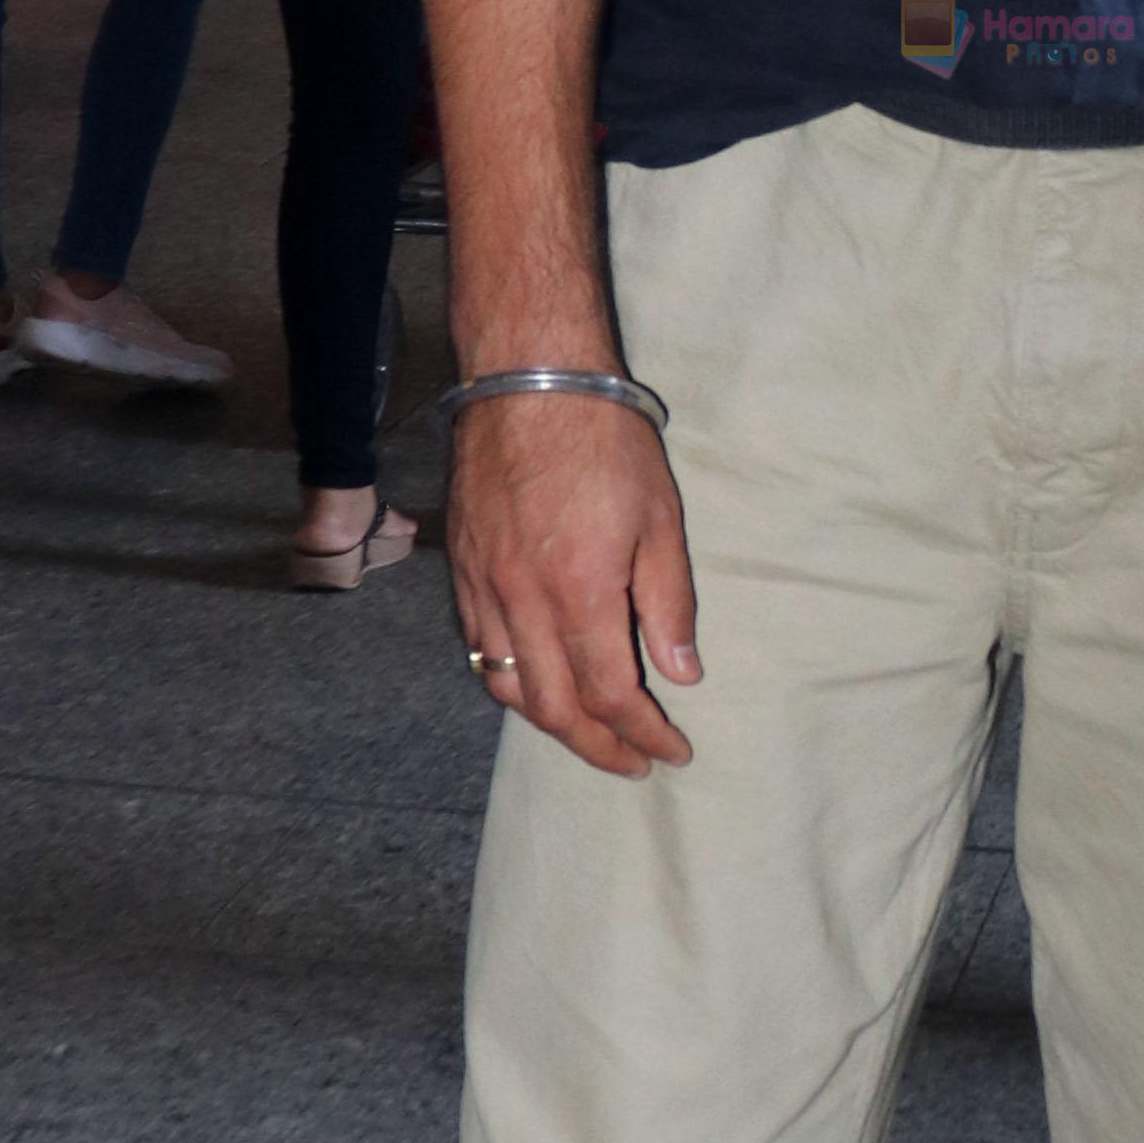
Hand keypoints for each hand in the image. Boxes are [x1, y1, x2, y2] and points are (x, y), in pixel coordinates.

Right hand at [445, 391, 701, 777]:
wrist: (527, 379)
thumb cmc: (605, 441)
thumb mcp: (659, 519)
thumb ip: (667, 603)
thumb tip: (682, 674)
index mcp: (578, 591)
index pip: (610, 694)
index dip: (643, 734)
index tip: (672, 751)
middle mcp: (521, 601)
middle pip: (552, 708)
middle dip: (596, 747)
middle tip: (632, 763)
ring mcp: (483, 586)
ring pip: (506, 685)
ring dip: (548, 722)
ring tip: (586, 732)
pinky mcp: (461, 568)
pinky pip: (478, 647)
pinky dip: (507, 679)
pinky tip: (534, 680)